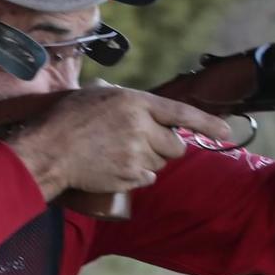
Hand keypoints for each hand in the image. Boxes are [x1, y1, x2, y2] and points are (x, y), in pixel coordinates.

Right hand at [6, 87, 235, 198]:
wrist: (48, 151)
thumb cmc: (66, 119)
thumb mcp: (96, 95)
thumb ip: (123, 100)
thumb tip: (135, 105)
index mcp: (135, 103)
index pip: (181, 113)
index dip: (207, 123)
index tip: (226, 132)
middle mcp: (141, 128)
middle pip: (175, 145)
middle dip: (166, 146)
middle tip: (143, 143)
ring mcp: (136, 155)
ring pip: (161, 163)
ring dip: (149, 160)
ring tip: (120, 153)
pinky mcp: (130, 177)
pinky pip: (148, 179)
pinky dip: (137, 176)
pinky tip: (116, 167)